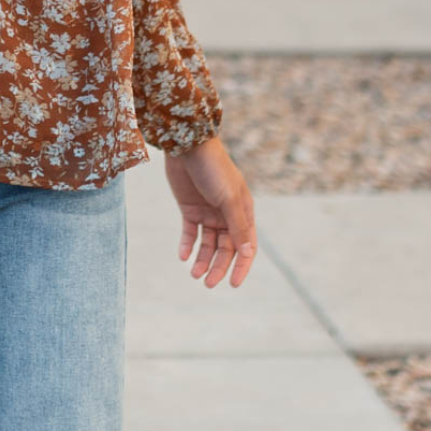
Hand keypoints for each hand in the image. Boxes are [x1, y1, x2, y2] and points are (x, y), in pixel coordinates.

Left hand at [163, 135, 256, 288]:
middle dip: (218, 267)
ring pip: (207, 244)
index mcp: (243, 212)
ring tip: (193, 273)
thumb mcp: (228, 199)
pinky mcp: (189, 208)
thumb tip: (248, 253)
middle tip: (207, 283)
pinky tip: (182, 256)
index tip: (233, 284)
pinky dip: (186, 245)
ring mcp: (208, 212)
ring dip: (202, 259)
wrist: (187, 146)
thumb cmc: (214, 169)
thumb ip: (238, 226)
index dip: (241, 266)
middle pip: (225, 248)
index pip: (246, 246)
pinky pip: (189, 232)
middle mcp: (227, 215)